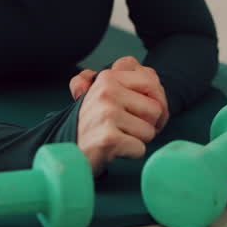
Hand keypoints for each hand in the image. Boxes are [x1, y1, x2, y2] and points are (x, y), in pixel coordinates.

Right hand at [73, 57, 169, 174]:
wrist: (69, 153)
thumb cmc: (94, 125)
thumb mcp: (103, 94)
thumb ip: (126, 79)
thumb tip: (151, 73)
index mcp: (108, 77)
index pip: (151, 80)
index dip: (157, 99)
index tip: (146, 111)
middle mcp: (106, 91)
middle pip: (156, 108)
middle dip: (150, 123)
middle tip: (133, 128)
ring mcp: (106, 113)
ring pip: (150, 130)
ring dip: (139, 139)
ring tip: (120, 137)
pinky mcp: (108, 137)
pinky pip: (140, 148)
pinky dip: (132, 153)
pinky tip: (115, 149)